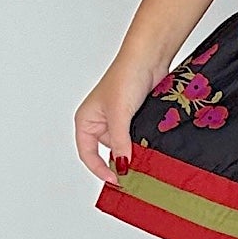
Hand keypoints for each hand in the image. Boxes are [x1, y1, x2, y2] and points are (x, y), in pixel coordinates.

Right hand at [74, 51, 170, 186]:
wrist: (148, 59)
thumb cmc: (125, 77)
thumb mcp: (119, 114)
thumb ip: (120, 141)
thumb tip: (122, 164)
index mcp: (86, 120)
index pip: (87, 154)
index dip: (100, 169)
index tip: (115, 179)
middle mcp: (100, 122)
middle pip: (108, 151)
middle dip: (121, 160)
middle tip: (135, 172)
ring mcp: (118, 120)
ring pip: (125, 145)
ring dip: (134, 151)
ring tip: (145, 157)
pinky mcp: (134, 117)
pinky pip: (136, 136)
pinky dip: (142, 142)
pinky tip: (151, 145)